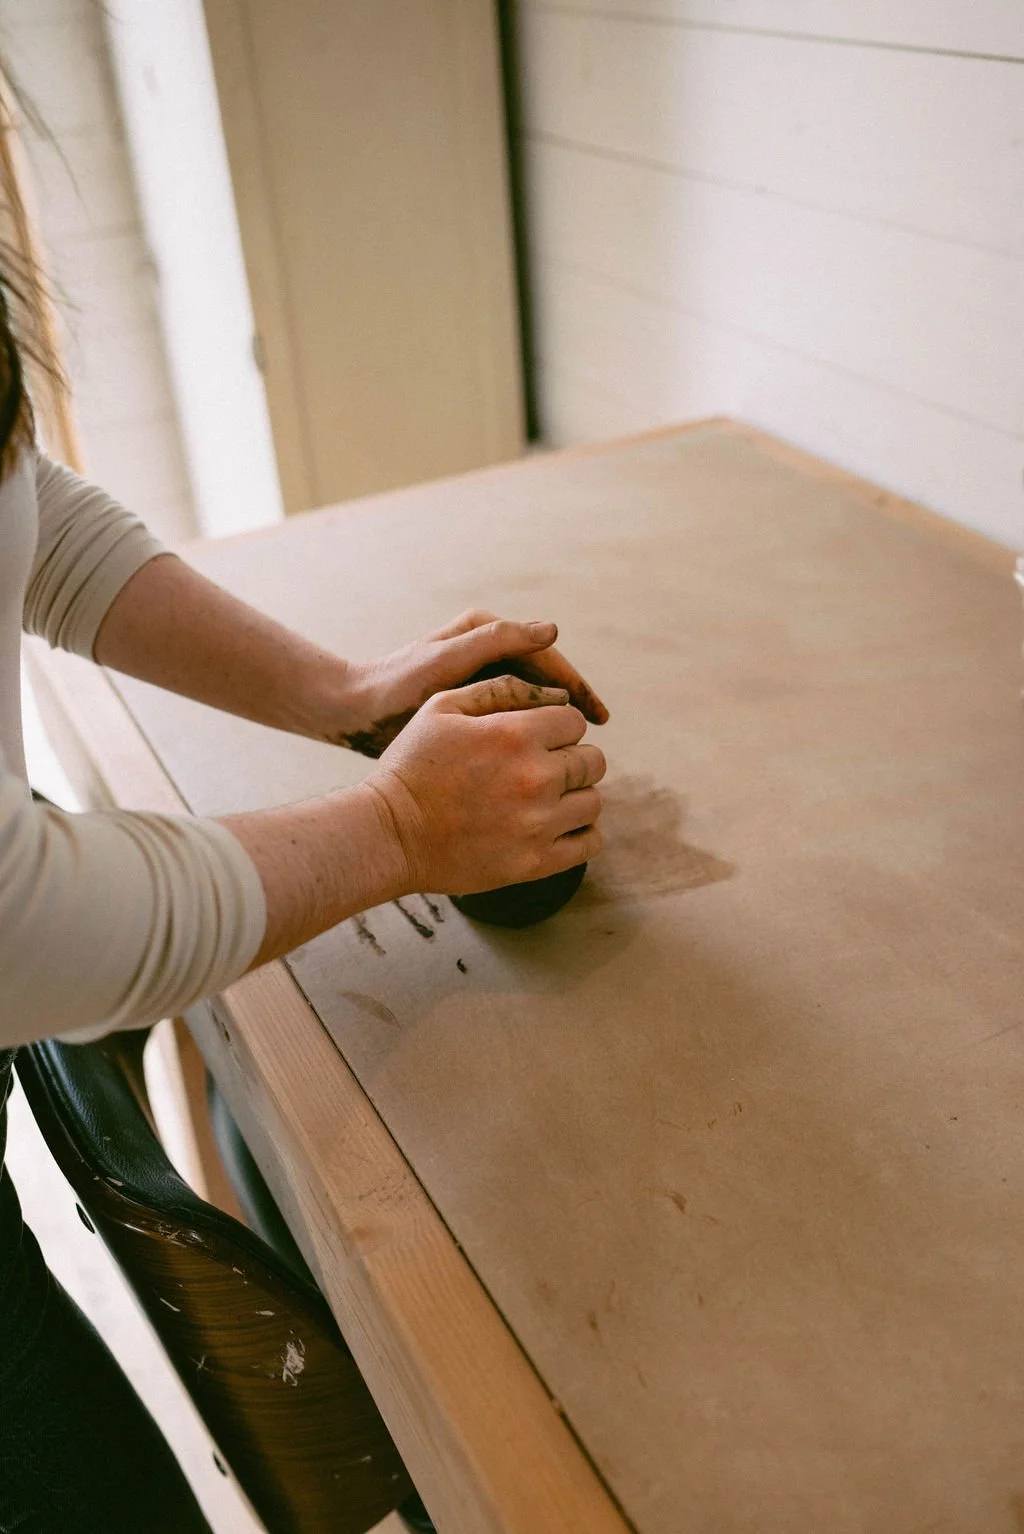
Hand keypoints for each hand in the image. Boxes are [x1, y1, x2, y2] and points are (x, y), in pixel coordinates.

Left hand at [331, 608, 608, 757]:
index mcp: (485, 631)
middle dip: (571, 706)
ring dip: (552, 722)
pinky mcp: (467, 700)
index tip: (599, 718)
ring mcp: (477, 674)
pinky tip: (540, 759)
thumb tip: (551, 630)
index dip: (577, 687)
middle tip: (596, 739)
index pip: (546, 657)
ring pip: (530, 698)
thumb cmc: (397, 686)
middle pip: (543, 676)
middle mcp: (485, 648)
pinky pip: (510, 714)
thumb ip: (497, 641)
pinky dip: (528, 733)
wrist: (354, 710)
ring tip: (575, 753)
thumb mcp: (447, 663)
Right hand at [363, 673, 605, 894]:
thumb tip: (553, 693)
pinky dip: (582, 832)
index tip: (537, 738)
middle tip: (542, 768)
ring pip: (593, 801)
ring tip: (549, 798)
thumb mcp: (442, 708)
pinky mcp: (534, 862)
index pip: (575, 722)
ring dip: (576, 796)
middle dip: (571, 759)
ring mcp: (538, 823)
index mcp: (515, 734)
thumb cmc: (412, 766)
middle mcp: (535, 777)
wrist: (388, 834)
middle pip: (592, 761)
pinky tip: (560, 825)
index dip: (557, 727)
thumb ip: (499, 690)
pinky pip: (589, 843)